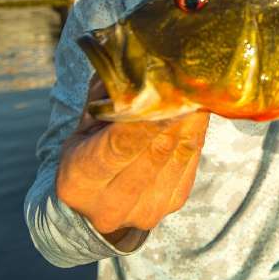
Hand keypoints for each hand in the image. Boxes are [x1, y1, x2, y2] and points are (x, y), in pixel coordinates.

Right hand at [56, 75, 209, 239]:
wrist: (95, 203)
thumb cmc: (87, 151)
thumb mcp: (84, 125)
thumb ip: (106, 100)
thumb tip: (138, 70)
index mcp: (80, 180)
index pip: (119, 145)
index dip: (147, 119)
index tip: (167, 92)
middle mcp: (111, 204)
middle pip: (154, 151)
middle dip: (176, 114)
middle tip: (190, 82)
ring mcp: (145, 210)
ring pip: (178, 156)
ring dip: (191, 122)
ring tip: (199, 91)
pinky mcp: (172, 204)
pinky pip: (190, 162)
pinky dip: (195, 134)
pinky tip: (198, 112)